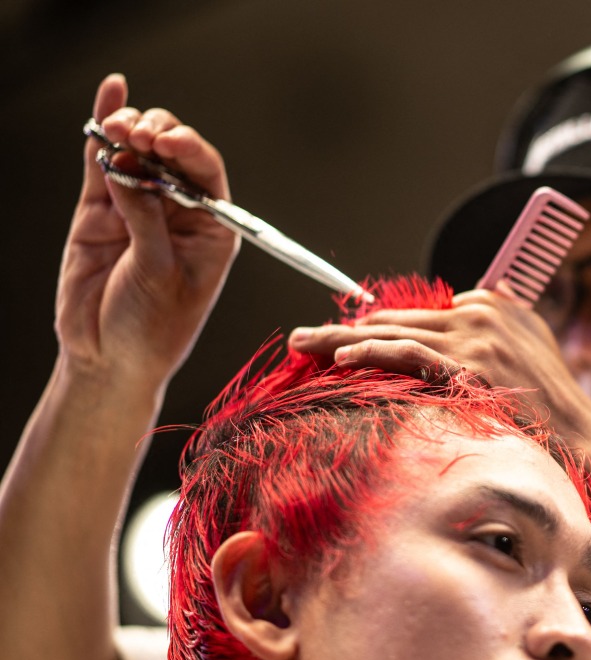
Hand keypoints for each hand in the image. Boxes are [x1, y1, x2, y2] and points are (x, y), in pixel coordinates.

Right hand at [57, 74, 238, 391]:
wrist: (107, 359)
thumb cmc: (150, 329)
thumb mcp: (158, 275)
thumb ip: (145, 221)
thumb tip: (125, 167)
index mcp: (213, 230)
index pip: (207, 174)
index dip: (189, 150)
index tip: (168, 143)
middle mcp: (181, 212)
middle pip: (174, 154)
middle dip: (158, 135)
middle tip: (139, 138)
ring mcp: (140, 207)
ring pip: (138, 152)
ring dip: (130, 130)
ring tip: (118, 131)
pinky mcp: (101, 210)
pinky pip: (103, 162)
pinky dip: (106, 126)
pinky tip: (113, 91)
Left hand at [289, 288, 590, 428]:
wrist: (579, 442)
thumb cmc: (552, 408)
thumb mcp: (532, 350)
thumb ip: (502, 325)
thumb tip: (483, 300)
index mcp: (495, 303)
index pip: (420, 311)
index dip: (379, 325)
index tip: (346, 337)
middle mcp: (483, 311)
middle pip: (399, 316)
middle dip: (350, 327)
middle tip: (307, 336)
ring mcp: (476, 337)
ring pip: (393, 330)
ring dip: (342, 337)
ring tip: (305, 344)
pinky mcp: (469, 364)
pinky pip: (406, 353)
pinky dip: (370, 353)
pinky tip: (340, 360)